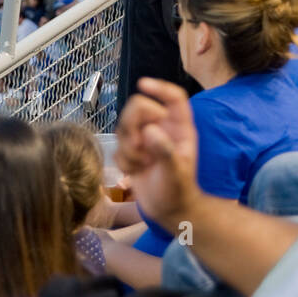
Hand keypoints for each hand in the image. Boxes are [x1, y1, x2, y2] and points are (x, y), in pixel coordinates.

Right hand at [115, 78, 200, 233]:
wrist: (168, 212)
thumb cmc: (179, 191)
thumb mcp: (176, 172)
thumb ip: (164, 150)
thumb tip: (150, 131)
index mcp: (179, 127)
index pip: (173, 97)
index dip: (159, 88)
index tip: (142, 84)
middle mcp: (161, 128)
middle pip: (138, 107)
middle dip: (132, 126)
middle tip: (138, 145)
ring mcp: (145, 139)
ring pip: (124, 127)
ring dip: (128, 148)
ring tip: (141, 165)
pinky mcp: (132, 152)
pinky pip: (118, 147)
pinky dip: (124, 161)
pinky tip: (135, 172)